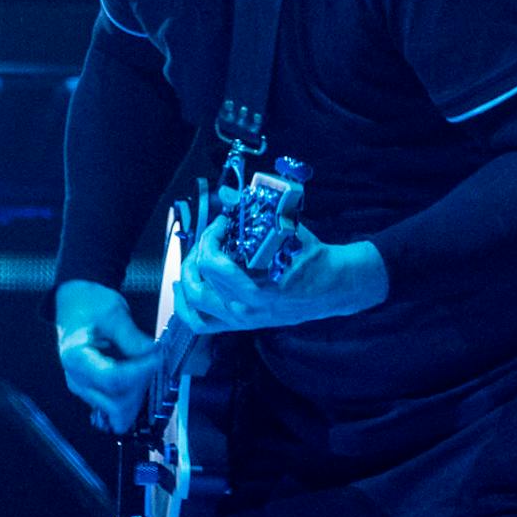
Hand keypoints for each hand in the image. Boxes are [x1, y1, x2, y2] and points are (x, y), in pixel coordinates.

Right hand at [55, 279, 160, 433]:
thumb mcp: (113, 312)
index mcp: (76, 356)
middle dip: (141, 385)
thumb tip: (153, 354)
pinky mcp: (91, 392)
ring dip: (138, 394)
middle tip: (154, 361)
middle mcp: (76, 378)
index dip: (140, 372)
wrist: (74, 305)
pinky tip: (140, 381)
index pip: (112, 378)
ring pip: (117, 409)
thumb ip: (132, 336)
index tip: (158, 358)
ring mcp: (83, 388)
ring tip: (146, 367)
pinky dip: (131, 398)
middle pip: (115, 401)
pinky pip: (114, 407)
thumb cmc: (89, 305)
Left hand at [173, 217, 388, 334]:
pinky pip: (201, 323)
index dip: (209, 238)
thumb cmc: (313, 259)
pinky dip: (186, 306)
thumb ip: (255, 213)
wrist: (334, 287)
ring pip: (195, 306)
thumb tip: (227, 193)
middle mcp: (247, 309)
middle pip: (199, 283)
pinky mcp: (240, 323)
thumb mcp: (288, 230)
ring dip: (186, 279)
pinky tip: (183, 288)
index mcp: (260, 289)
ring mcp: (242, 319)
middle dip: (197, 253)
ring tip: (191, 261)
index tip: (220, 224)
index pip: (213, 265)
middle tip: (208, 237)